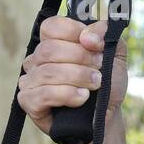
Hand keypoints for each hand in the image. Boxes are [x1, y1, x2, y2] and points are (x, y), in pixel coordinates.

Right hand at [18, 16, 127, 138]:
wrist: (105, 116)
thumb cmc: (106, 84)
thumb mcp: (114, 54)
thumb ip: (106, 34)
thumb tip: (88, 37)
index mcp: (53, 43)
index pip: (51, 26)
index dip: (73, 32)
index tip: (94, 45)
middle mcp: (37, 60)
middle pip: (49, 49)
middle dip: (80, 58)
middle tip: (99, 68)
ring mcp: (30, 81)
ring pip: (48, 72)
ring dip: (77, 77)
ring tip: (95, 85)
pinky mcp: (29, 102)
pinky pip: (43, 94)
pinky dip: (67, 95)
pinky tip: (82, 98)